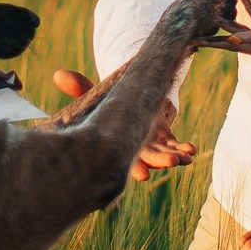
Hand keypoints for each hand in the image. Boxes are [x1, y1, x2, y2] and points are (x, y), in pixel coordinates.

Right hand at [51, 69, 195, 181]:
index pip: (123, 160)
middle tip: (171, 163)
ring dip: (174, 158)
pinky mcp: (165, 141)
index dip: (134, 168)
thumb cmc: (105, 106)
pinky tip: (192, 150)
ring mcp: (151, 147)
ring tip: (185, 157)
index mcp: (115, 144)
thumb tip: (58, 74)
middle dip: (159, 163)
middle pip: (148, 160)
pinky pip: (176, 148)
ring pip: (164, 157)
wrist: (125, 104)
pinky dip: (184, 149)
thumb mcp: (94, 97)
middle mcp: (133, 150)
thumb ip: (79, 87)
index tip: (144, 175)